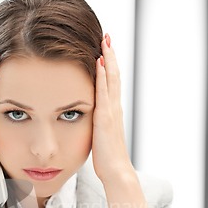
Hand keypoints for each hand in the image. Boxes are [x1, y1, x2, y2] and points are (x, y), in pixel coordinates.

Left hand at [92, 33, 131, 182]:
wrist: (116, 170)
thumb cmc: (107, 157)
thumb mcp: (101, 136)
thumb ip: (98, 124)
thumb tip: (91, 120)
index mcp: (113, 111)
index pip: (111, 83)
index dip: (109, 65)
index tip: (105, 49)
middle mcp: (114, 107)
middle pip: (114, 75)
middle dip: (110, 55)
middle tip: (107, 36)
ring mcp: (111, 111)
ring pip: (111, 79)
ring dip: (108, 59)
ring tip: (105, 41)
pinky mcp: (105, 117)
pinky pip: (103, 91)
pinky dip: (102, 75)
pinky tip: (98, 62)